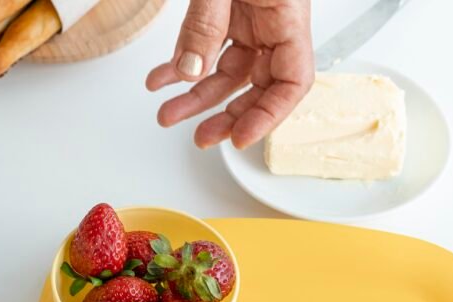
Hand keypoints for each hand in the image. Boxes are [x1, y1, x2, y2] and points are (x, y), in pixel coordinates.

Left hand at [146, 0, 312, 148]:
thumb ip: (206, 22)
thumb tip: (190, 68)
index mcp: (288, 15)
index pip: (293, 81)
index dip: (268, 116)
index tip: (240, 138)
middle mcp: (273, 23)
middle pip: (258, 85)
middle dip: (227, 116)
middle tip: (200, 137)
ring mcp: (250, 20)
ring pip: (226, 72)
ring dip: (194, 96)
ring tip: (167, 112)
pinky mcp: (227, 13)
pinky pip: (206, 48)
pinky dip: (180, 66)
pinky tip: (160, 79)